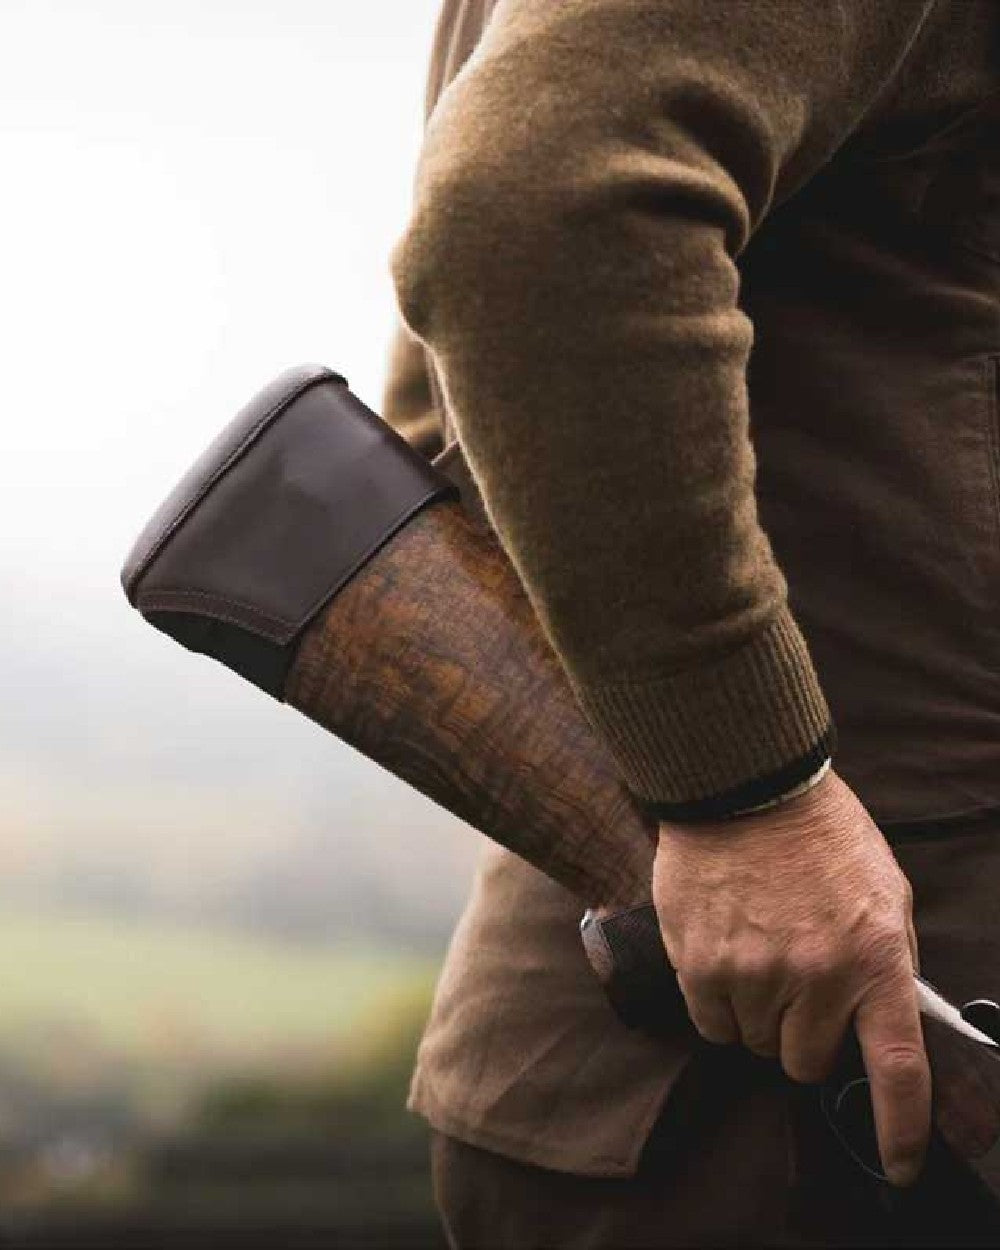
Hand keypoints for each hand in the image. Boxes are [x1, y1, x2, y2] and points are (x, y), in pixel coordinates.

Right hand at [653, 768, 928, 1187]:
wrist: (744, 786)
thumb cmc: (821, 835)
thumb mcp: (885, 889)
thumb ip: (890, 960)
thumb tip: (891, 1022)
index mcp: (875, 958)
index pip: (897, 1069)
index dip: (900, 1131)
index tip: (899, 1167)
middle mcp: (816, 976)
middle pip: (805, 1062)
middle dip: (803, 1036)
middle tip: (797, 987)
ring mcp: (753, 973)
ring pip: (753, 1044)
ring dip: (758, 1016)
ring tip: (758, 954)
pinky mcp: (700, 963)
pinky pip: (710, 1023)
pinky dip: (718, 1004)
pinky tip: (724, 955)